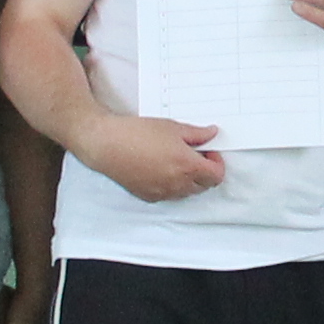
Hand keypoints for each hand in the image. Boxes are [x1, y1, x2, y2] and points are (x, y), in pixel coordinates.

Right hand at [86, 111, 225, 202]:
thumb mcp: (172, 127)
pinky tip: (160, 168)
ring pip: (187, 192)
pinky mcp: (149, 196)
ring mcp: (163, 193)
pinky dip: (172, 185)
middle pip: (204, 186)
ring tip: (175, 160)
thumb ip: (197, 134)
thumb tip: (212, 134)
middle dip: (204, 171)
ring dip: (189, 179)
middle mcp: (177, 184)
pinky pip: (169, 195)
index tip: (208, 152)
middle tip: (194, 154)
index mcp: (187, 166)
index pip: (216, 175)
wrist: (106, 144)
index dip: (217, 163)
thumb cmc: (138, 133)